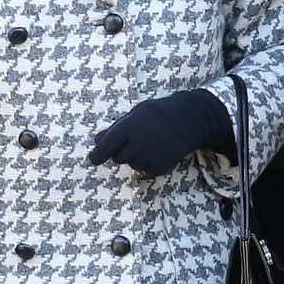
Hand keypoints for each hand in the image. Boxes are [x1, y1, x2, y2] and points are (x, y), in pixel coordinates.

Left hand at [88, 88, 234, 176]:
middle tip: (136, 139)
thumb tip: (97, 140)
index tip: (93, 159)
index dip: (96, 155)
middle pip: (117, 158)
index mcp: (126, 129)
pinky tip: (158, 150)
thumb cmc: (158, 113)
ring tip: (151, 142)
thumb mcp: (135, 114)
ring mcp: (148, 158)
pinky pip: (145, 171)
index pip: (104, 148)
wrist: (189, 120)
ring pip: (132, 164)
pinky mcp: (159, 168)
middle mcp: (136, 145)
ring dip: (137, 156)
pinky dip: (148, 163)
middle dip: (121, 151)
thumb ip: (115, 128)